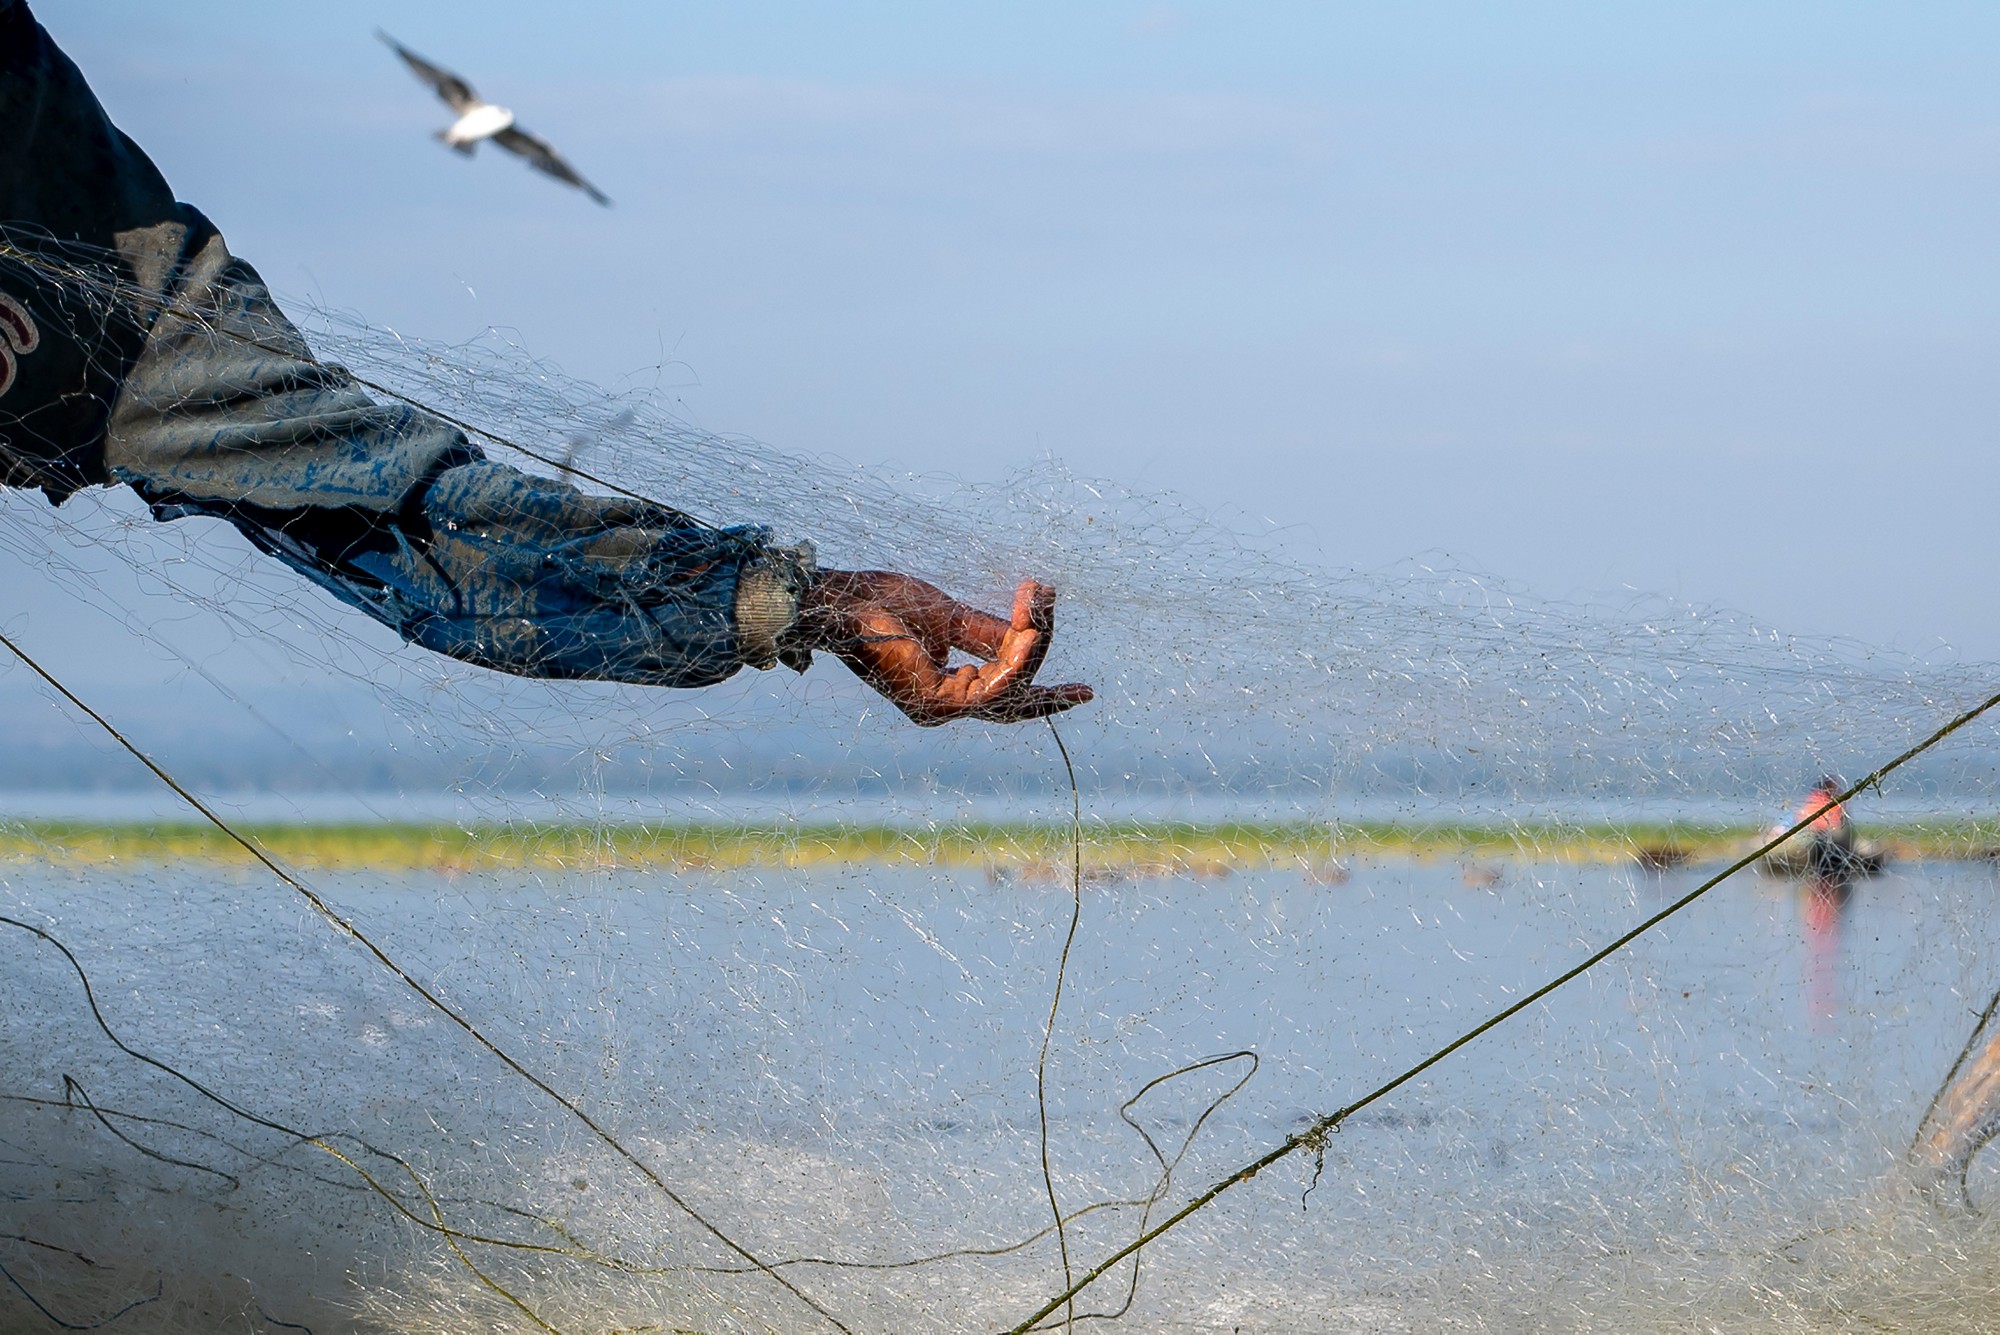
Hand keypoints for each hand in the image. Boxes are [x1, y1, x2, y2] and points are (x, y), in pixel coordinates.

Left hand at [795, 570, 1093, 725]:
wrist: (841, 601)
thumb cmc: (880, 602)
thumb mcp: (947, 615)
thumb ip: (986, 631)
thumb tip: (1026, 639)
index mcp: (942, 688)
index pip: (1002, 691)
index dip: (1040, 680)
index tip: (1084, 689)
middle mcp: (943, 706)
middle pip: (1014, 698)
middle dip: (1046, 668)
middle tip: (1079, 665)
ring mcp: (941, 710)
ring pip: (1011, 687)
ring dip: (1033, 644)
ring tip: (1040, 600)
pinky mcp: (939, 704)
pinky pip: (997, 686)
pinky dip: (1018, 657)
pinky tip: (1029, 629)